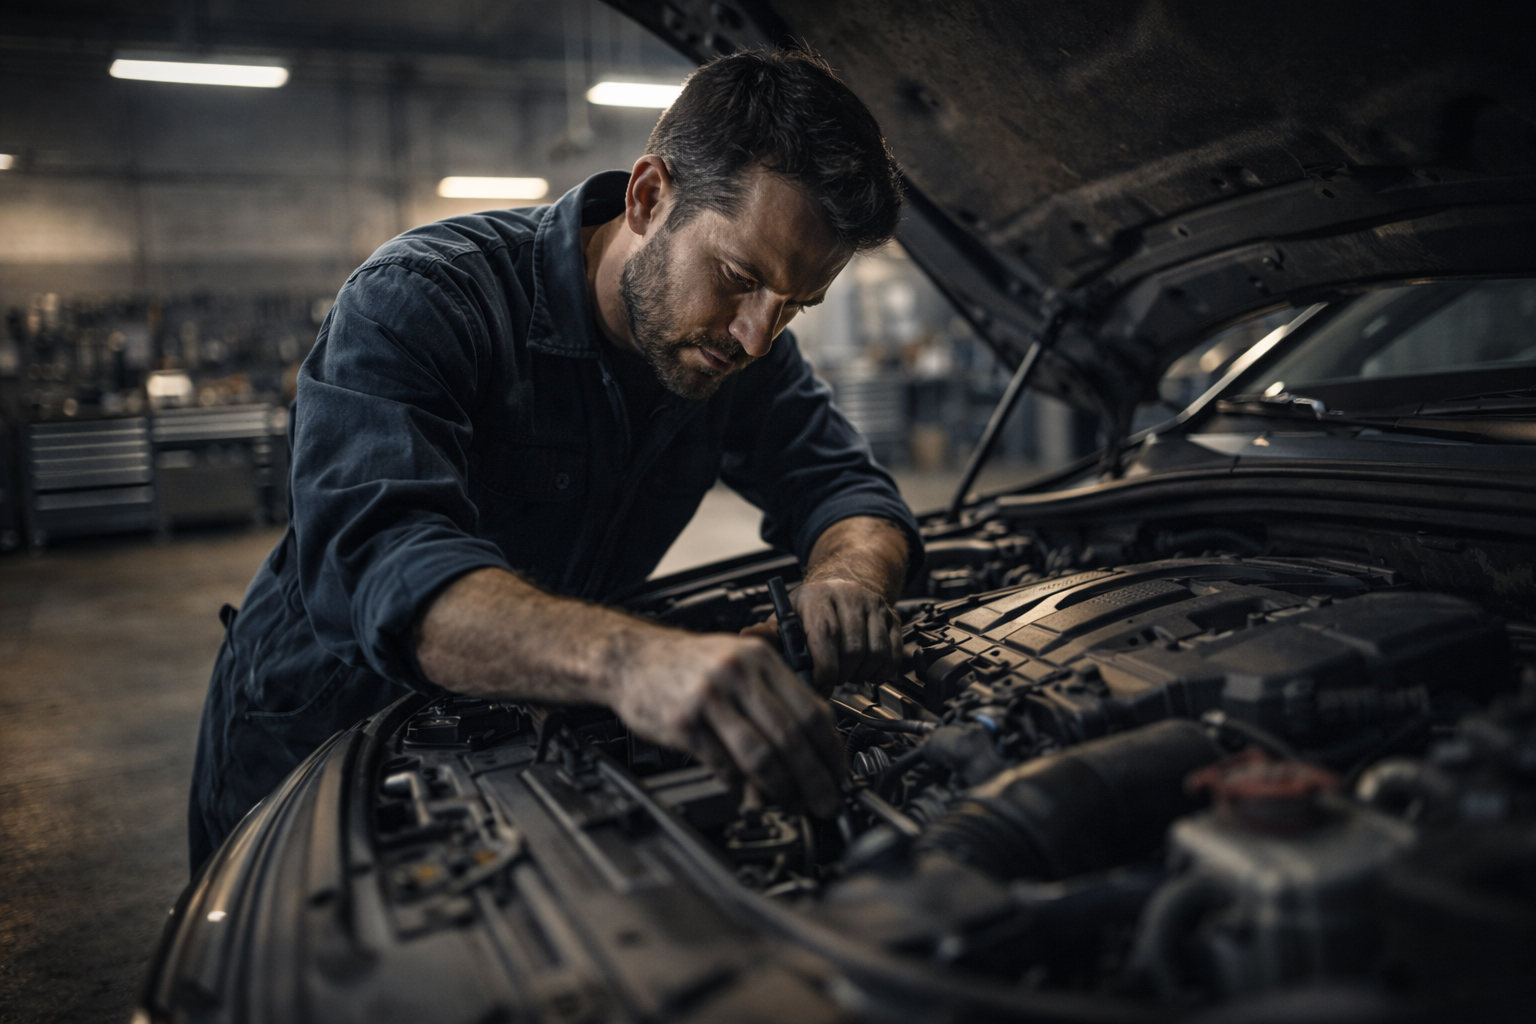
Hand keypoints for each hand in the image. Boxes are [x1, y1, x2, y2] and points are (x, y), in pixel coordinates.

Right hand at [609, 630, 846, 817]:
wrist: (630, 658)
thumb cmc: (688, 665)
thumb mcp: (737, 664)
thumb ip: (772, 702)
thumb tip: (807, 751)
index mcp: (758, 658)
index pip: (811, 709)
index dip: (831, 750)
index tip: (839, 774)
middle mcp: (736, 674)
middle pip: (791, 737)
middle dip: (814, 778)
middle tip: (825, 802)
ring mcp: (709, 699)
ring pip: (760, 755)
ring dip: (781, 788)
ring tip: (790, 803)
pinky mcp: (684, 724)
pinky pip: (724, 765)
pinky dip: (741, 785)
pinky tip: (748, 792)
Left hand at [744, 577, 902, 692]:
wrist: (846, 579)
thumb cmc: (812, 605)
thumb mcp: (786, 615)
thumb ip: (769, 632)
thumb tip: (746, 638)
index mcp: (818, 596)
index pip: (826, 634)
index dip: (824, 667)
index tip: (818, 685)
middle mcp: (850, 596)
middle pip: (853, 649)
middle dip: (841, 675)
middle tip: (830, 681)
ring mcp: (874, 606)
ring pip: (876, 654)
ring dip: (860, 674)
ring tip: (845, 673)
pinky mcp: (893, 617)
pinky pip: (894, 655)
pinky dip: (881, 672)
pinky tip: (865, 671)